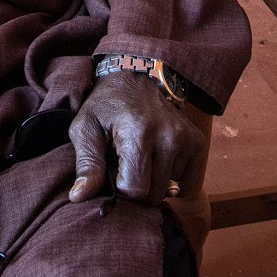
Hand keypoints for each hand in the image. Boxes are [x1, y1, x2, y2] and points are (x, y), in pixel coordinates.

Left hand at [68, 71, 202, 206]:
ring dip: (154, 182)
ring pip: (169, 190)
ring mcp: (186, 139)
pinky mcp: (197, 142)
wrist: (136, 78)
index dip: (119, 190)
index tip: (113, 173)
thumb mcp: (85, 128)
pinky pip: (187, 184)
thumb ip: (86, 164)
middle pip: (153, 194)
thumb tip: (79, 197)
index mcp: (139, 133)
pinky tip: (158, 160)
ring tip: (141, 157)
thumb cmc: (106, 106)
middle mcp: (168, 136)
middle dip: (136, 188)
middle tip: (125, 165)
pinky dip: (172, 179)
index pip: (135, 190)